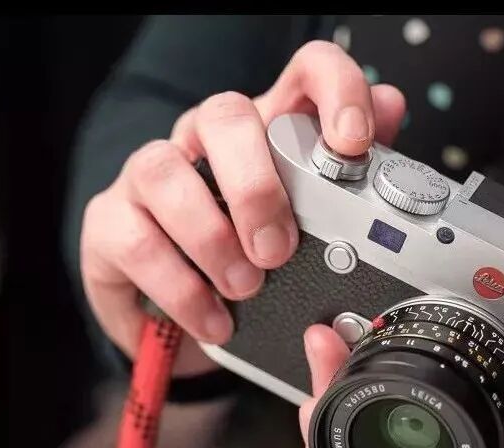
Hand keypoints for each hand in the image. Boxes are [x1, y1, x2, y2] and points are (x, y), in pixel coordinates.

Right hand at [80, 41, 405, 372]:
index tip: (352, 145)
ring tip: (245, 288)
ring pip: (164, 171)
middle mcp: (206, 140)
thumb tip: (392, 106)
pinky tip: (213, 319)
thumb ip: (353, 175)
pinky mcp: (110, 221)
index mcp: (269, 132)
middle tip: (278, 249)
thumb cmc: (251, 257)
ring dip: (210, 237)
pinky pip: (135, 240)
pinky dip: (180, 288)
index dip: (334, 92)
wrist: (184, 313)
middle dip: (255, 186)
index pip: (305, 73)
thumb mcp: (308, 229)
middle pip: (224, 115)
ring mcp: (151, 175)